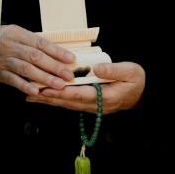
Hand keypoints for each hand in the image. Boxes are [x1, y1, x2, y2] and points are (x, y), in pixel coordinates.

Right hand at [0, 24, 74, 95]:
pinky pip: (13, 80)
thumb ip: (31, 42)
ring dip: (44, 78)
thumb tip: (56, 51)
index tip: (71, 59)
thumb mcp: (14, 34)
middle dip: (54, 66)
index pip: (41, 43)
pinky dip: (25, 86)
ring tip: (59, 85)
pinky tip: (36, 92)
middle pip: (35, 57)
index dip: (57, 51)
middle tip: (69, 75)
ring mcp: (4, 60)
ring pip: (26, 69)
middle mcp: (11, 46)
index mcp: (17, 33)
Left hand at [25, 62, 145, 114]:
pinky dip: (56, 98)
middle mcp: (96, 105)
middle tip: (31, 92)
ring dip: (50, 99)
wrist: (143, 95)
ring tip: (31, 94)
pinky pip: (70, 102)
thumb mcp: (130, 72)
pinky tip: (45, 95)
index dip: (63, 92)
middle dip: (49, 97)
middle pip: (69, 102)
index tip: (48, 88)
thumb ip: (113, 70)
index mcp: (106, 97)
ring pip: (67, 103)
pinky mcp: (89, 103)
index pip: (80, 95)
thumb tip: (96, 68)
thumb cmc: (137, 81)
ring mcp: (92, 106)